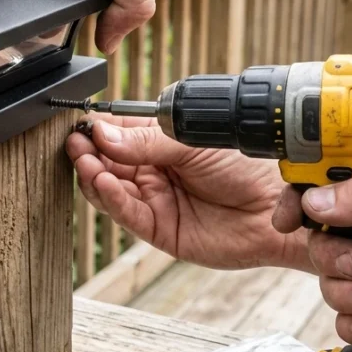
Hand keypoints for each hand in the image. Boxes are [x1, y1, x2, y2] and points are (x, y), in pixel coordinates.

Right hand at [66, 117, 310, 270]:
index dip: (97, 128)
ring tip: (85, 161)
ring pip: (109, 188)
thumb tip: (103, 134)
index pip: (118, 133)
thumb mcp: (193, 144)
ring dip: (93, 174)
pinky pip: (126, 212)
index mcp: (160, 143)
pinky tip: (103, 181)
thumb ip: (148, 142)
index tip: (79, 122)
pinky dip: (110, 197)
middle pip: (107, 161)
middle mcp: (152, 170)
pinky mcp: (157, 228)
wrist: (275, 209)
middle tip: (75, 142)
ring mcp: (152, 199)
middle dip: (88, 151)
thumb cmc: (245, 167)